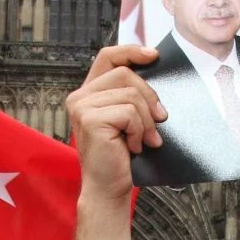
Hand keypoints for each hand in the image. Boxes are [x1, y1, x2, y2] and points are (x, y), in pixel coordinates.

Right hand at [67, 44, 164, 203]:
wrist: (109, 188)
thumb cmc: (120, 156)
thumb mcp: (127, 119)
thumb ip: (131, 95)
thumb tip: (155, 70)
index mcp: (89, 93)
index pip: (108, 57)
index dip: (131, 51)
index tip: (154, 55)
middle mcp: (80, 97)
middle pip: (125, 74)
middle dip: (149, 97)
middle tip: (159, 120)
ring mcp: (82, 107)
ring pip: (130, 95)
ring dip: (146, 121)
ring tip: (144, 140)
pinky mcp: (90, 119)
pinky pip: (129, 112)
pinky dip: (139, 131)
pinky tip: (133, 146)